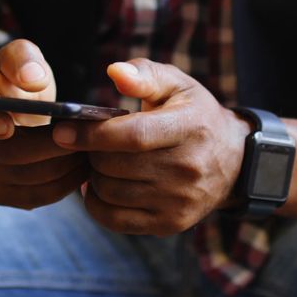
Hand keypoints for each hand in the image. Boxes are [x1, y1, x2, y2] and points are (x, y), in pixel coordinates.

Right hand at [0, 39, 87, 209]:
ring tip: (92, 149)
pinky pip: (37, 198)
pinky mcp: (7, 194)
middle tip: (85, 135)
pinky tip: (84, 166)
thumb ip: (22, 59)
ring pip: (28, 181)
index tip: (7, 126)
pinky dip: (65, 184)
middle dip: (50, 147)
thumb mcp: (15, 57)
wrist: (6, 112)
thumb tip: (33, 79)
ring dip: (64, 167)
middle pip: (9, 155)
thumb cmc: (13, 80)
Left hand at [51, 59, 250, 234]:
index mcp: (189, 128)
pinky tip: (104, 185)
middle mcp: (187, 169)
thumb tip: (114, 72)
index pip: (133, 136)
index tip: (62, 131)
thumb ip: (144, 74)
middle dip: (91, 152)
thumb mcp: (177, 85)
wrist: (234, 161)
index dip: (93, 134)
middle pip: (115, 166)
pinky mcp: (170, 224)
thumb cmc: (195, 116)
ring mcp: (179, 201)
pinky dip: (97, 202)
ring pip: (110, 192)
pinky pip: (114, 219)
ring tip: (102, 162)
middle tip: (91, 143)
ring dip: (94, 176)